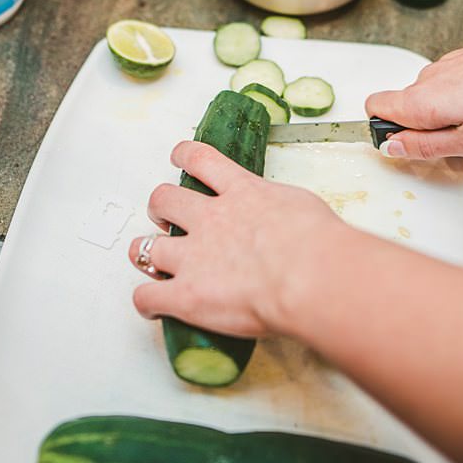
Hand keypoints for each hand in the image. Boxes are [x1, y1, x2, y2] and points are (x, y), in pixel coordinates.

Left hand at [126, 141, 345, 338]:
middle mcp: (209, 220)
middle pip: (163, 200)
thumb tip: (287, 223)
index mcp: (241, 193)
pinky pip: (147, 296)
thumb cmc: (318, 243)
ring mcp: (192, 258)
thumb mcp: (302, 207)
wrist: (309, 276)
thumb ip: (282, 211)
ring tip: (150, 261)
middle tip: (166, 217)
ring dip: (144, 253)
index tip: (179, 158)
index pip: (200, 159)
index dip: (184, 156)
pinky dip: (147, 302)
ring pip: (145, 247)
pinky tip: (155, 307)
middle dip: (161, 208)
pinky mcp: (186, 295)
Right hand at [366, 15, 462, 159]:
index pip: (374, 107)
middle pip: (413, 109)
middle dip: (438, 131)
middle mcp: (429, 78)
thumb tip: (391, 146)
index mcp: (421, 101)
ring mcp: (451, 65)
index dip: (385, 130)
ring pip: (444, 101)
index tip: (411, 145)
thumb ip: (424, 146)